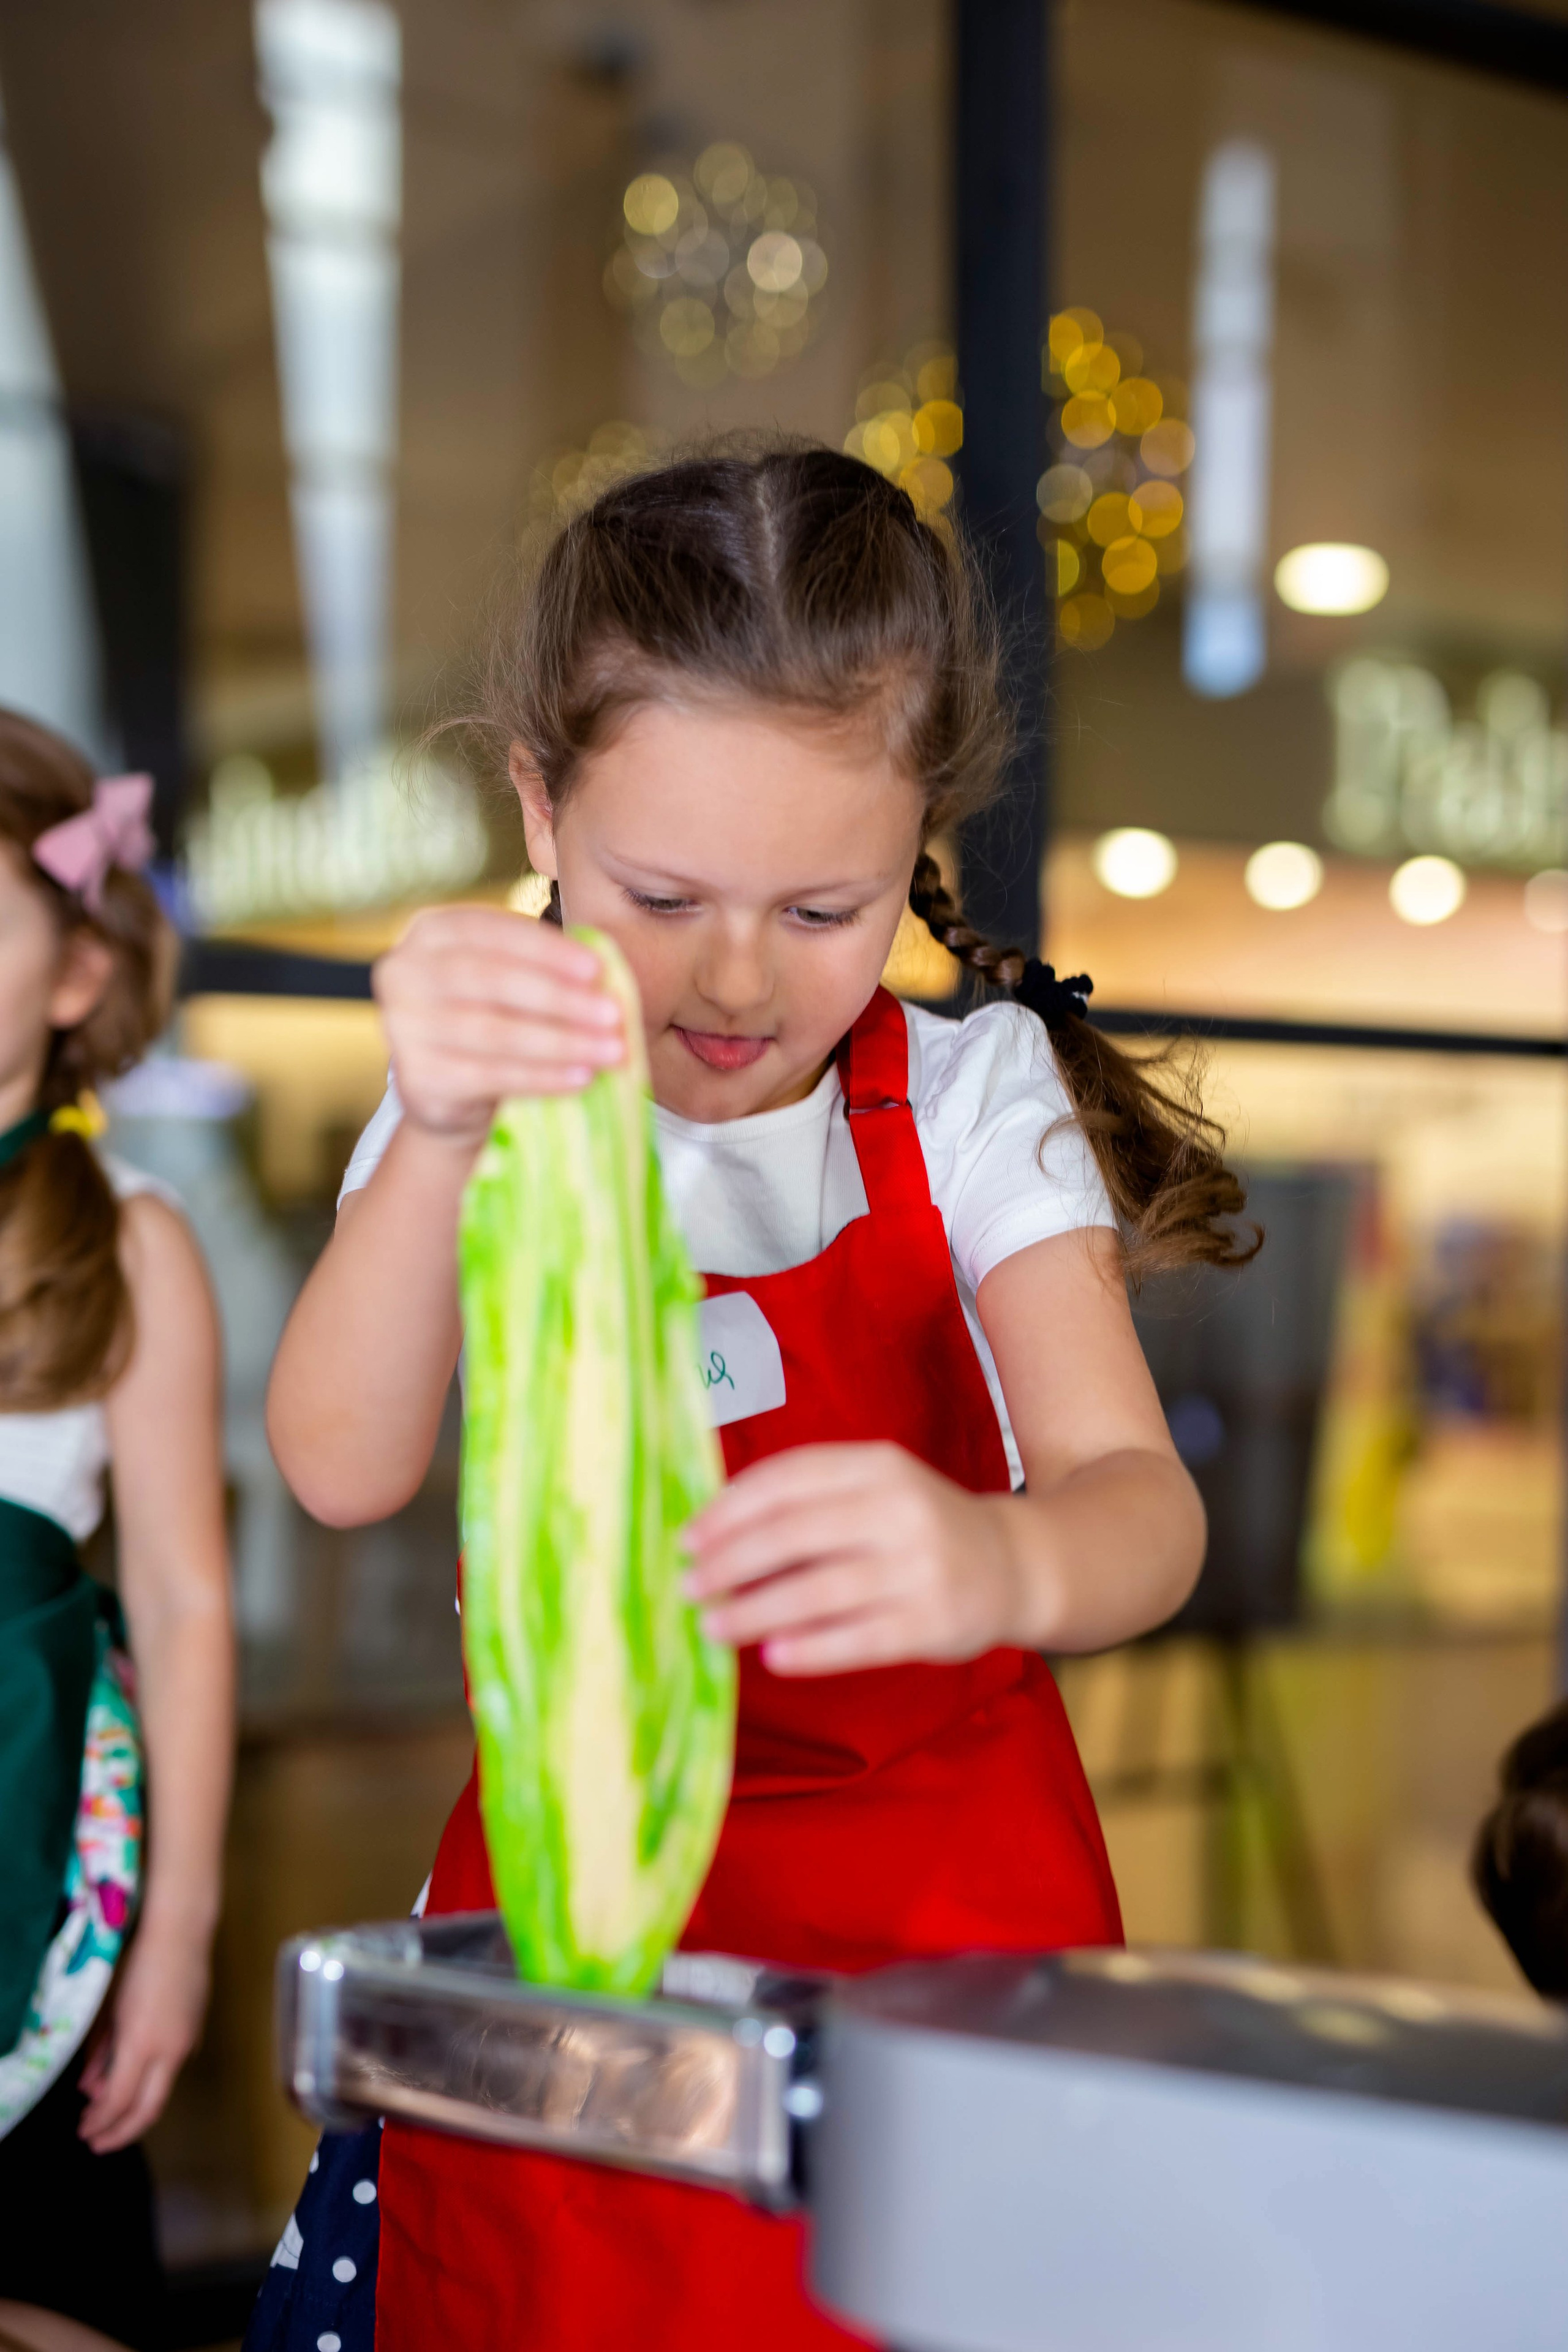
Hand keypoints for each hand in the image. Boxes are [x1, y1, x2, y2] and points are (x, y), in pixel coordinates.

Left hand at [78, 1920, 210, 2152]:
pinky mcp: (195, 2034)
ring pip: (160, 2093)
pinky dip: (147, 2085)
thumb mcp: (112, 2011)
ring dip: (132, 2111)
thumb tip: (91, 2087)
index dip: (101, 2122)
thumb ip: (101, 2053)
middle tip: (96, 2142)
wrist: (182, 1934)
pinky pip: (169, 2071)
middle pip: (148, 2110)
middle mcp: (171, 2051)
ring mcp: (187, 2043)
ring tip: (106, 2115)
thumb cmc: (140, 1964)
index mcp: (144, 2042)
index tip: (83, 2131)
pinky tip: (128, 2080)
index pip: (121, 2100)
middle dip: (120, 2133)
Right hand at [373, 904, 624, 1144]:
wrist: (449, 1090)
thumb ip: (544, 967)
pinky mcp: (417, 1076)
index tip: (597, 968)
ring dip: (560, 1041)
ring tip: (609, 1050)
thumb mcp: (510, 981)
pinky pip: (489, 1075)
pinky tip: (580, 1078)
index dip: (546, 950)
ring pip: (493, 1031)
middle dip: (559, 998)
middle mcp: (405, 973)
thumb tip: (607, 972)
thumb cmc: (492, 1016)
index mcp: (431, 933)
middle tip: (612, 1014)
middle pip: (491, 981)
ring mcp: (404, 1027)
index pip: (491, 931)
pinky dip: (541, 1077)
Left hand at [684, 1443, 1023, 1675]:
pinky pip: (857, 1640)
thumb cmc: (919, 1526)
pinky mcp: (931, 1623)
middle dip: (730, 1562)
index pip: (788, 1479)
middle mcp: (900, 1510)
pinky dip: (809, 1649)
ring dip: (754, 1610)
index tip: (688, 1537)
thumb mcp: (875, 1488)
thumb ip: (809, 1498)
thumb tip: (716, 1529)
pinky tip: (771, 1657)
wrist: (1011, 1565)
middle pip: (794, 1533)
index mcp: (878, 1466)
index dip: (730, 1509)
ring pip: (817, 1590)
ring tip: (712, 1626)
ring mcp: (919, 1568)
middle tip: (688, 1586)